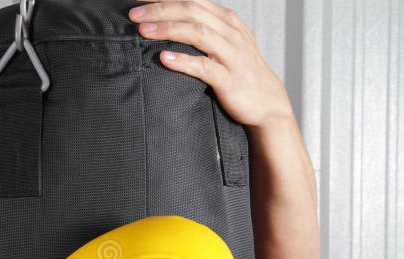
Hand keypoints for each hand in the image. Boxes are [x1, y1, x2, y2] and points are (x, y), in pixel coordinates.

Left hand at [129, 0, 292, 127]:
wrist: (268, 102)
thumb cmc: (240, 73)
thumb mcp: (224, 43)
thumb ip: (202, 29)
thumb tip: (168, 22)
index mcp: (226, 20)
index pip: (193, 0)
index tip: (140, 1)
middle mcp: (230, 32)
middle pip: (192, 11)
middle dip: (160, 10)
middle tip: (134, 14)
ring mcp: (231, 55)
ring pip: (198, 33)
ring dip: (168, 29)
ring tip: (144, 31)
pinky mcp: (230, 79)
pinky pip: (204, 66)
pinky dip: (183, 61)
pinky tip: (165, 58)